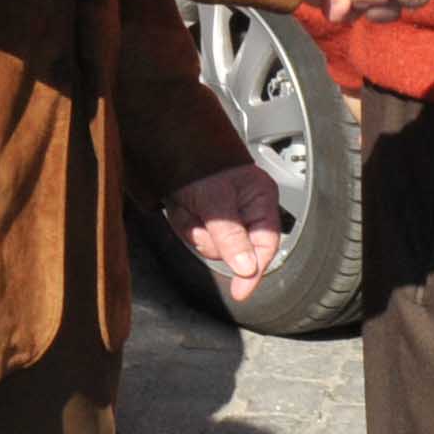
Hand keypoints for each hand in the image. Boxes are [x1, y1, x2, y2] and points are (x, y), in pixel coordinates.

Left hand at [162, 162, 284, 303]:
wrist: (166, 141)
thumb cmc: (200, 161)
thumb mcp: (215, 200)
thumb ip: (232, 235)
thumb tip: (248, 268)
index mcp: (260, 200)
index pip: (266, 245)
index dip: (255, 272)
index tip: (241, 292)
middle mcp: (245, 210)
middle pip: (233, 250)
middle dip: (209, 235)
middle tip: (197, 211)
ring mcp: (223, 215)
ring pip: (209, 244)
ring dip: (192, 226)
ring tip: (187, 202)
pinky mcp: (203, 216)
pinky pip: (193, 235)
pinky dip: (183, 222)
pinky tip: (180, 204)